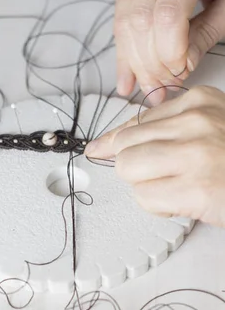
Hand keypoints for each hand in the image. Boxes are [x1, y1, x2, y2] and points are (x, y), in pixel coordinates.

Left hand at [85, 86, 224, 226]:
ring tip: (174, 188)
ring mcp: (196, 153)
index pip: (135, 121)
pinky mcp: (196, 187)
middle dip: (136, 169)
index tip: (98, 149)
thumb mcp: (210, 128)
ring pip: (129, 169)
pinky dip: (159, 206)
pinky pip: (145, 198)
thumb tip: (116, 144)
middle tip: (162, 178)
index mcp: (200, 102)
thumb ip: (170, 129)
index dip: (113, 142)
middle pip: (126, 147)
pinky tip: (183, 202)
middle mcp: (196, 122)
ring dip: (146, 186)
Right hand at [115, 0, 224, 104]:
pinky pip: (119, 20)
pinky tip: (129, 78)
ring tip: (150, 87)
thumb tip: (185, 65)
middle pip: (140, 21)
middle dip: (152, 63)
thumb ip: (207, 30)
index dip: (170, 51)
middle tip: (167, 84)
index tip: (181, 71)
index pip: (168, 14)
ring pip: (124, 23)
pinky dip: (124, 54)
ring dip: (136, 63)